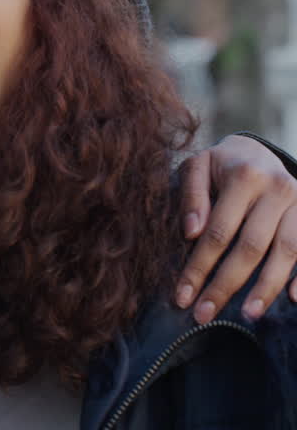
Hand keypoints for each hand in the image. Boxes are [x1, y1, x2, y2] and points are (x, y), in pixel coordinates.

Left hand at [174, 134, 296, 322]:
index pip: (218, 232)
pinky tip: (292, 298)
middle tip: (204, 315)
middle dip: (225, 285)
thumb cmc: (220, 165)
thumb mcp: (197, 167)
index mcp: (245, 177)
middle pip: (250, 247)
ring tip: (248, 315)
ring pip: (286, 252)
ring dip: (266, 288)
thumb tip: (191, 233)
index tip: (182, 296)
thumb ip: (191, 196)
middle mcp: (278, 190)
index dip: (198, 267)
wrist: (257, 151)